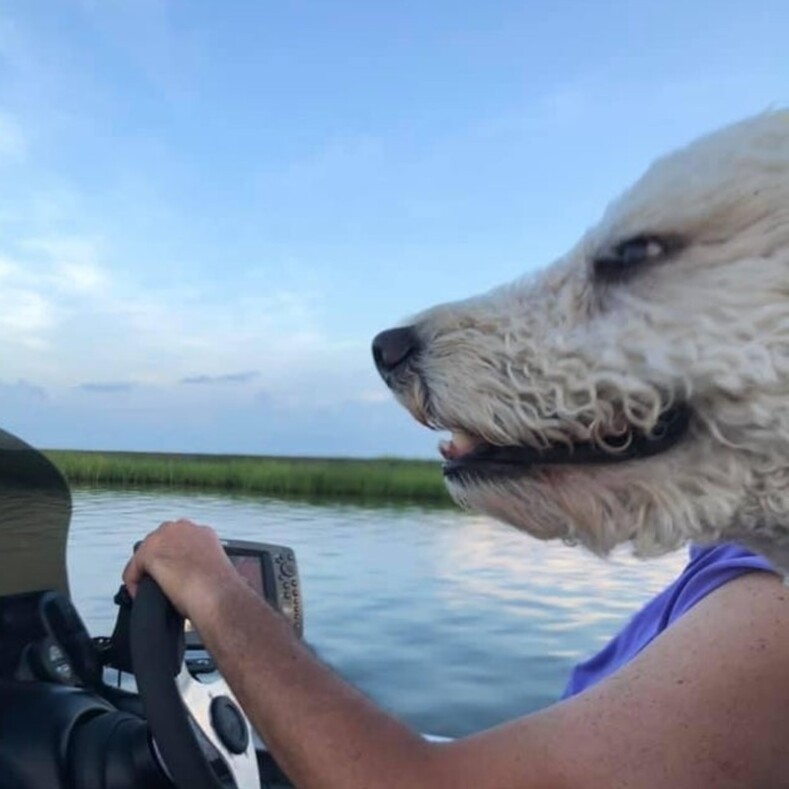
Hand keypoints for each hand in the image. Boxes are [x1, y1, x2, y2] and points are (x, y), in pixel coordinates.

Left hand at [123, 519, 239, 620]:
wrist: (217, 596)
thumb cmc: (221, 590)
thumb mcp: (216, 568)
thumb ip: (203, 562)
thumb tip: (194, 573)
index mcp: (203, 532)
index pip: (178, 539)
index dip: (174, 557)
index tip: (175, 572)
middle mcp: (184, 529)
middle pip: (159, 542)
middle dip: (158, 560)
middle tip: (161, 581)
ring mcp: (165, 538)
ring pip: (143, 554)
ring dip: (145, 570)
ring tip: (150, 588)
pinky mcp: (149, 553)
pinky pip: (132, 570)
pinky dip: (134, 584)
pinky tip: (141, 595)